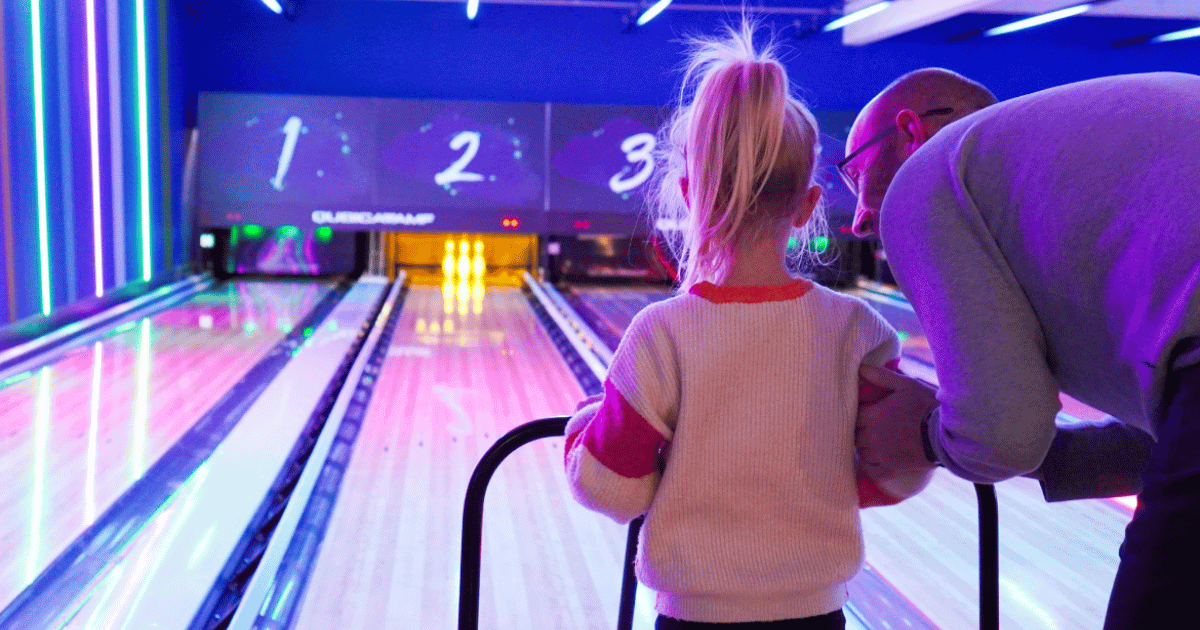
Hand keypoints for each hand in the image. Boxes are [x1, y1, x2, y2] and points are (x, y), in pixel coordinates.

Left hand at [856, 364, 939, 483]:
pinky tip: (878, 459)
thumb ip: (881, 377)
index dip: (861, 413)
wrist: (947, 435)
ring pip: (861, 451)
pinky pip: (872, 470)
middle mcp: (871, 436)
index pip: (853, 415)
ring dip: (865, 447)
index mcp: (872, 415)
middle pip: (855, 434)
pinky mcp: (890, 469)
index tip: (869, 412)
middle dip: (862, 430)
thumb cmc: (927, 406)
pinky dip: (872, 465)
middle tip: (874, 426)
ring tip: (878, 441)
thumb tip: (861, 369)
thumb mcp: (906, 385)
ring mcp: (880, 454)